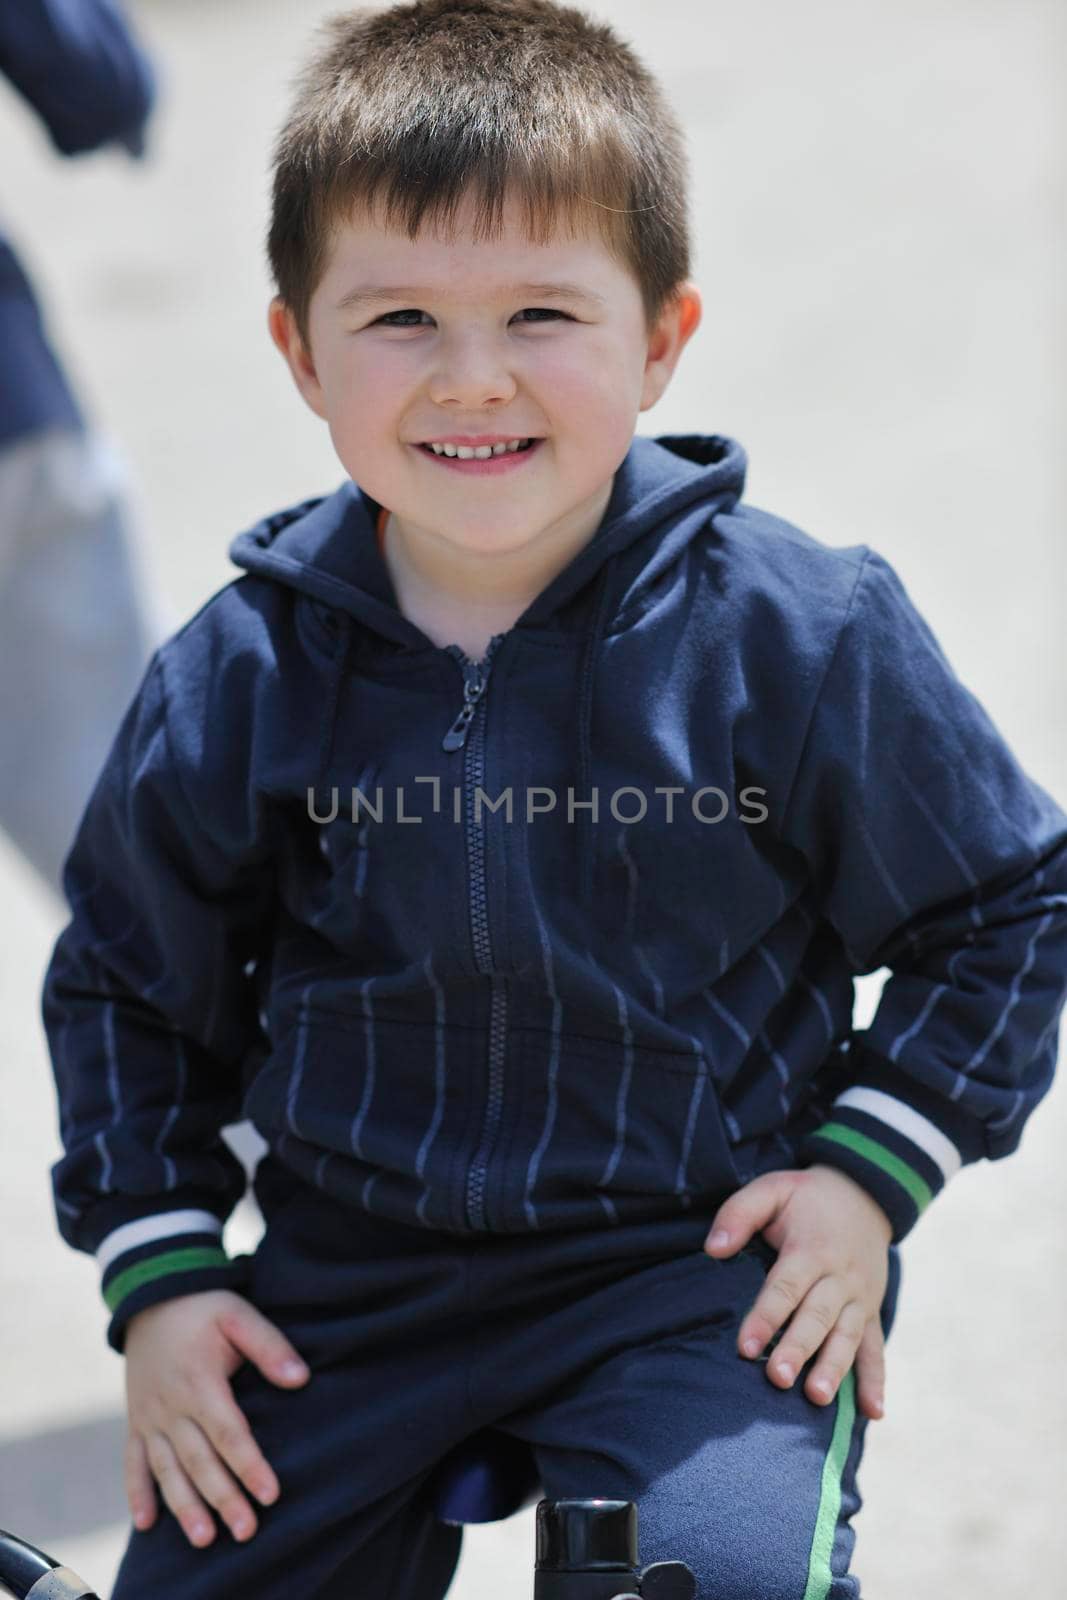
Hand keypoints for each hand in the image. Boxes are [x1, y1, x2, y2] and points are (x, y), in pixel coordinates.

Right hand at [124, 1290, 310, 1547]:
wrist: (152, 1298)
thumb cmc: (203, 1308)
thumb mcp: (238, 1314)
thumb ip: (269, 1345)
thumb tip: (300, 1378)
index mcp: (199, 1381)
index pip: (229, 1432)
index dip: (249, 1464)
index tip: (270, 1493)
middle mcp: (171, 1406)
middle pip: (200, 1460)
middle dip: (223, 1497)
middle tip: (246, 1530)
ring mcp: (149, 1417)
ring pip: (167, 1470)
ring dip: (184, 1506)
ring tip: (205, 1538)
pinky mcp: (136, 1422)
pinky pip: (132, 1462)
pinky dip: (136, 1493)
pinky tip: (145, 1525)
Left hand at [703, 1165, 891, 1419]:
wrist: (864, 1195)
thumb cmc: (806, 1198)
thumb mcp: (772, 1188)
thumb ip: (740, 1213)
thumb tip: (713, 1249)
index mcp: (811, 1248)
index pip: (786, 1286)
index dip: (766, 1316)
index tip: (745, 1346)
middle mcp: (839, 1277)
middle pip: (817, 1317)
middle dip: (798, 1349)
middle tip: (777, 1378)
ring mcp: (859, 1298)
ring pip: (847, 1337)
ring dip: (834, 1368)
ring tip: (816, 1398)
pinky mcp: (871, 1312)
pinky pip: (876, 1348)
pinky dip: (876, 1380)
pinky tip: (873, 1412)